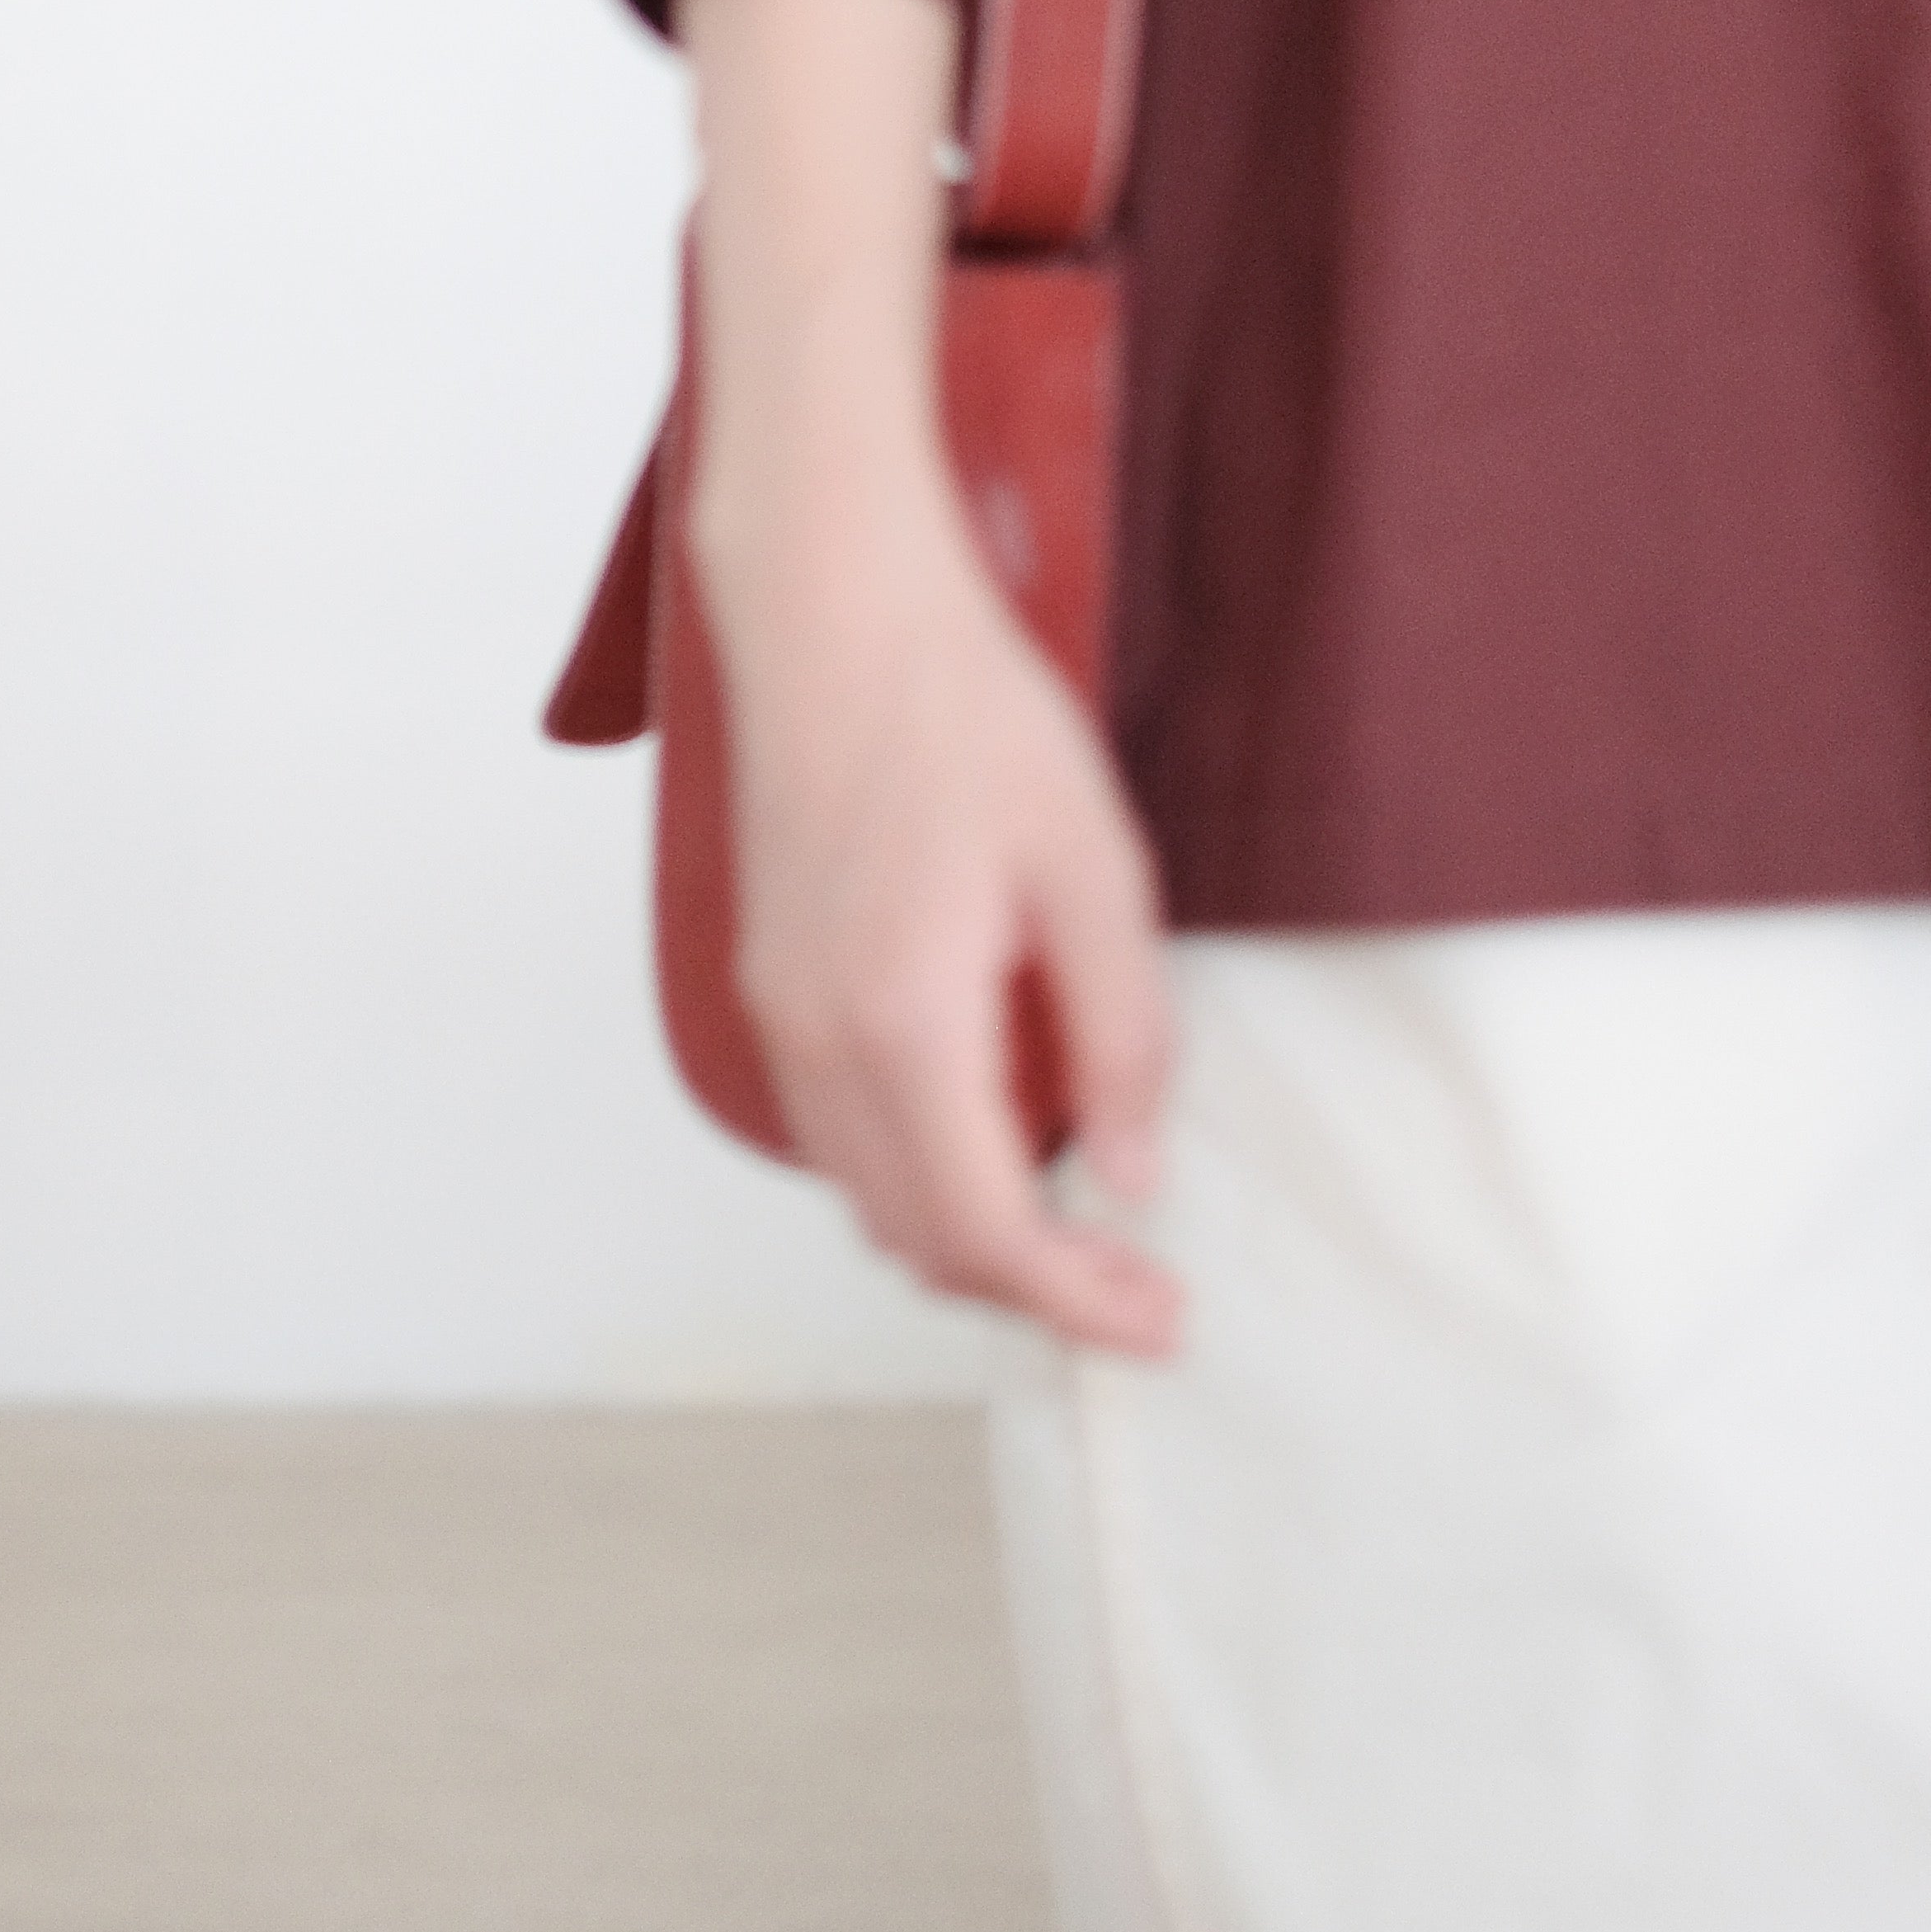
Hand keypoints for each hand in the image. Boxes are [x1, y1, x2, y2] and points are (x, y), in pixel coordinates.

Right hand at [696, 449, 1182, 1356]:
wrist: (836, 613)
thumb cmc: (966, 715)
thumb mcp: (1093, 868)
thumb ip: (1121, 1036)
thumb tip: (1132, 1177)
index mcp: (908, 1020)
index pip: (990, 1231)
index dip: (1082, 1303)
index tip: (1161, 1318)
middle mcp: (822, 1038)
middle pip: (918, 1241)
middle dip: (1032, 1292)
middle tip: (1136, 1285)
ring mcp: (781, 1012)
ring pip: (865, 1198)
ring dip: (966, 1240)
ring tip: (1072, 1223)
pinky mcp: (769, 981)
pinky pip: (832, 1134)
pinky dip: (912, 1174)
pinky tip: (990, 1130)